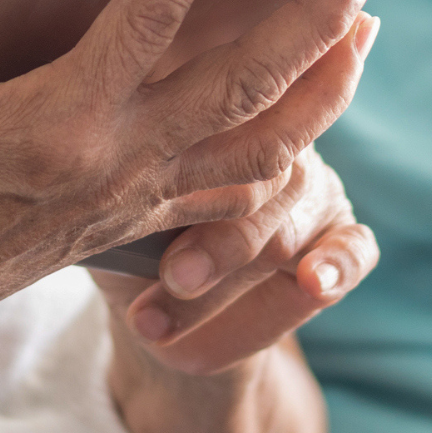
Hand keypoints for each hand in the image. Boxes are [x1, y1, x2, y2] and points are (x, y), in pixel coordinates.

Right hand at [0, 0, 388, 355]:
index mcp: (57, 123)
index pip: (147, 24)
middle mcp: (118, 163)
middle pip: (244, 87)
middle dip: (313, 18)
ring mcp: (144, 197)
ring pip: (266, 147)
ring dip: (326, 86)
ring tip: (368, 24)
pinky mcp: (151, 218)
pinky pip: (245, 190)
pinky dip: (293, 149)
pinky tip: (318, 106)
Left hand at [91, 146, 379, 376]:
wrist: (152, 312)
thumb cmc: (117, 240)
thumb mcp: (101, 209)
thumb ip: (107, 186)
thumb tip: (77, 182)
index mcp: (211, 115)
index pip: (210, 125)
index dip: (181, 169)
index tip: (134, 216)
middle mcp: (269, 138)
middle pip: (256, 178)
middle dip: (212, 239)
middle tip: (171, 277)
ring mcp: (312, 185)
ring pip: (286, 228)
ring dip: (227, 285)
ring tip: (161, 317)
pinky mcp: (341, 234)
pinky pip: (354, 248)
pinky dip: (335, 266)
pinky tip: (311, 283)